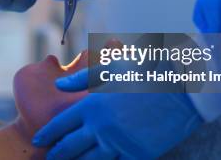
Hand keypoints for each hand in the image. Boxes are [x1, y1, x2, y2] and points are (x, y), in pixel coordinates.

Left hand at [33, 68, 202, 159]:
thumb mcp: (110, 70)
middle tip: (49, 157)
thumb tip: (58, 85)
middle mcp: (101, 128)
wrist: (180, 90)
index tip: (39, 140)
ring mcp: (119, 143)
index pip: (61, 125)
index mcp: (92, 106)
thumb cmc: (144, 74)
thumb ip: (81, 79)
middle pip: (71, 147)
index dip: (48, 134)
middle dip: (57, 154)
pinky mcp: (137, 154)